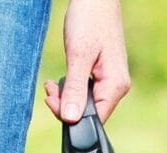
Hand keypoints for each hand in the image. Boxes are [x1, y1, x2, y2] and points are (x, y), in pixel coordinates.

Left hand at [43, 0, 129, 123]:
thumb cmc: (90, 20)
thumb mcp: (78, 55)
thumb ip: (75, 89)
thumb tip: (70, 119)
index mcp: (116, 85)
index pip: (94, 117)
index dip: (71, 116)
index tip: (51, 100)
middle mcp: (117, 87)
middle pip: (89, 113)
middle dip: (66, 106)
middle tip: (50, 90)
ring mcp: (110, 82)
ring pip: (86, 104)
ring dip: (67, 98)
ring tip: (53, 84)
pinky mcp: (102, 76)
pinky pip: (86, 93)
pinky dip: (71, 89)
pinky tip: (62, 80)